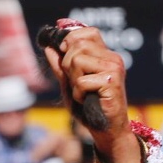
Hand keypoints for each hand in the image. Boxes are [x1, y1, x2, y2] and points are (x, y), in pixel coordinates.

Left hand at [42, 27, 141, 162]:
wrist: (105, 129)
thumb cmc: (88, 107)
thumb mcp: (69, 83)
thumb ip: (60, 65)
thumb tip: (48, 46)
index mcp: (104, 55)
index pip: (87, 32)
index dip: (71, 39)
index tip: (64, 53)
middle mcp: (111, 58)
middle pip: (76, 45)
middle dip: (67, 66)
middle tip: (77, 83)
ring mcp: (113, 68)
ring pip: (76, 60)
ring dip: (73, 80)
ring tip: (83, 92)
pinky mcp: (112, 81)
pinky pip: (81, 81)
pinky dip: (79, 93)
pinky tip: (87, 99)